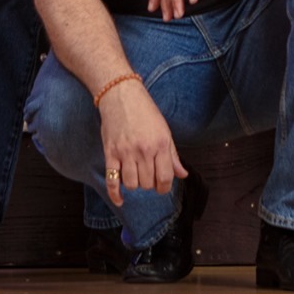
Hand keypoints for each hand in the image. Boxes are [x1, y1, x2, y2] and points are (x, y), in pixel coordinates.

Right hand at [98, 80, 186, 205]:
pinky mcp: (110, 153)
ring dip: (135, 184)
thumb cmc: (145, 112)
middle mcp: (144, 150)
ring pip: (132, 184)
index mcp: (160, 144)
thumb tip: (183, 175)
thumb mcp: (164, 131)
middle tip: (147, 175)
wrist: (121, 94)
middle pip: (147, 184)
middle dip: (149, 184)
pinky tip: (120, 199)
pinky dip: (115, 194)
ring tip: (135, 175)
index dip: (164, 187)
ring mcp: (126, 152)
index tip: (161, 185)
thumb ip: (173, 155)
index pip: (165, 178)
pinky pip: (112, 180)